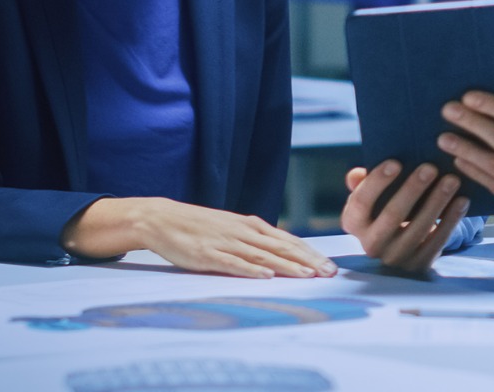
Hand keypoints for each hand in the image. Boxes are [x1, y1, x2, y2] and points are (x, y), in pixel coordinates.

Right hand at [61, 197, 337, 278]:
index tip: (330, 266)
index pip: (288, 240)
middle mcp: (244, 232)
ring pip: (264, 255)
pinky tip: (267, 275)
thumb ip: (255, 240)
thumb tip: (282, 254)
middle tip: (329, 273)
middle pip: (282, 248)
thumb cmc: (200, 226)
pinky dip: (252, 269)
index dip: (311, 253)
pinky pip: (234, 263)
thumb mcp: (232, 228)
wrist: (163, 218)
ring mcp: (227, 242)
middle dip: (308, 261)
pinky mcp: (209, 254)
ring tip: (308, 276)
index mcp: (251, 225)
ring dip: (288, 266)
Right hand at [340, 160, 470, 273]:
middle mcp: (370, 244)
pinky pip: (437, 241)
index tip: (396, 162)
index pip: (361, 201)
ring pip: (418, 228)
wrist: (400, 244)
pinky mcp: (418, 265)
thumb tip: (356, 175)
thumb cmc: (384, 208)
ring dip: (437, 202)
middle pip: (392, 215)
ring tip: (452, 180)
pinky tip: (462, 200)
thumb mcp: (371, 197)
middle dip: (413, 189)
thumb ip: (363, 183)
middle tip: (431, 167)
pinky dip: (451, 219)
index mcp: (353, 223)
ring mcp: (395, 258)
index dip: (377, 182)